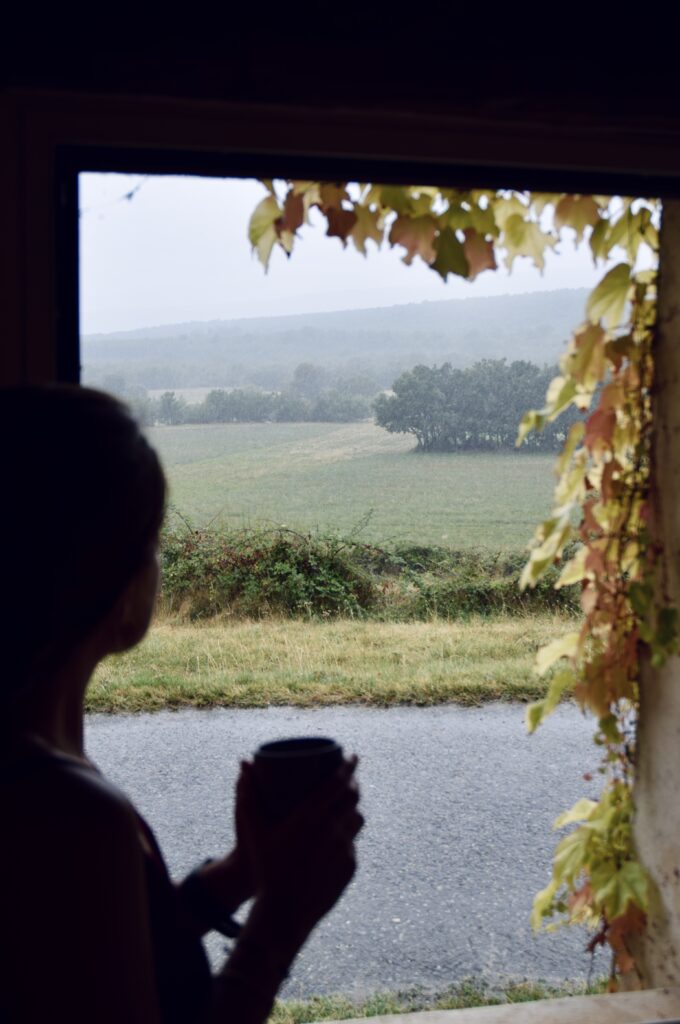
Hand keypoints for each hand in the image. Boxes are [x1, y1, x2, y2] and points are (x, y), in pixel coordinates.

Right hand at [235, 755, 363, 941]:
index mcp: (311, 816)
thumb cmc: (264, 869)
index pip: (339, 782)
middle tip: (349, 778)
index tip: (352, 755)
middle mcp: (332, 829)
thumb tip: (244, 761)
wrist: (284, 914)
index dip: (348, 766)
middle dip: (354, 783)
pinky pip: (353, 844)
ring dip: (353, 807)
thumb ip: (247, 794)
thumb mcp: (252, 831)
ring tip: (346, 804)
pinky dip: (347, 835)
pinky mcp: (350, 867)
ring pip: (357, 819)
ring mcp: (344, 849)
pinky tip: (341, 835)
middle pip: (353, 797)